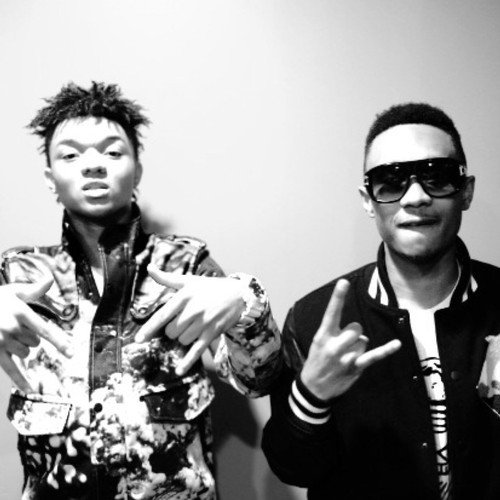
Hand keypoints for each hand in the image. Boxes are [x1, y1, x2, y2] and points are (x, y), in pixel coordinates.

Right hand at [0, 277, 72, 392]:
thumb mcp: (12, 292)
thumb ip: (33, 290)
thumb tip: (50, 279)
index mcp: (20, 312)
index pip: (45, 330)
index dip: (60, 343)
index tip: (72, 354)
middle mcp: (11, 328)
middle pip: (36, 342)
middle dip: (30, 337)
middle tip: (16, 326)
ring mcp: (1, 341)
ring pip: (26, 353)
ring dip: (22, 347)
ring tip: (7, 334)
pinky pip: (10, 369)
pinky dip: (20, 380)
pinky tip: (30, 389)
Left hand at [135, 264, 246, 374]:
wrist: (238, 294)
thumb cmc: (209, 287)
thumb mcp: (189, 281)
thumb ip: (167, 278)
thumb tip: (149, 268)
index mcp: (184, 296)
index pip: (162, 315)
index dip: (149, 328)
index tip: (138, 339)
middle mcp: (193, 310)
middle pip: (171, 331)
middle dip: (172, 330)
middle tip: (183, 321)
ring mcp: (203, 323)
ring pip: (182, 340)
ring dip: (182, 337)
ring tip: (192, 326)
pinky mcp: (212, 333)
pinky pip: (196, 350)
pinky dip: (187, 362)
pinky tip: (179, 371)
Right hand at [300, 279, 400, 399]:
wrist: (313, 388)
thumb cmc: (317, 360)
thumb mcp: (319, 343)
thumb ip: (336, 333)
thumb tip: (360, 334)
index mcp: (323, 335)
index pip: (331, 313)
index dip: (338, 297)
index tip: (344, 282)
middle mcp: (334, 345)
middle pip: (356, 328)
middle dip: (353, 333)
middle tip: (344, 344)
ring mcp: (345, 357)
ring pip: (363, 341)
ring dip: (357, 348)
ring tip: (344, 358)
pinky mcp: (355, 367)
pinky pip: (373, 356)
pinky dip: (386, 350)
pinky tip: (397, 344)